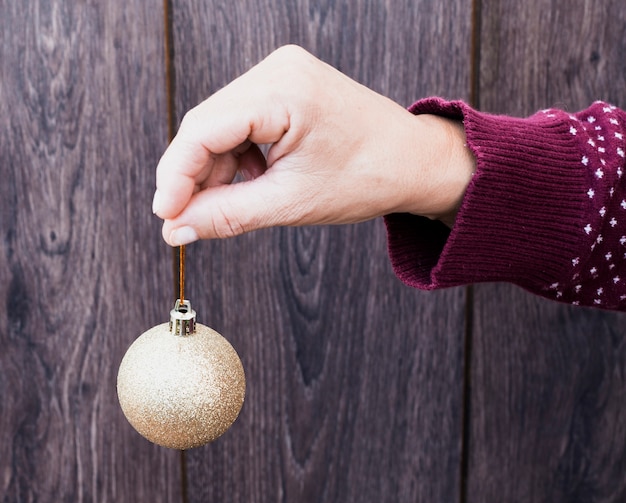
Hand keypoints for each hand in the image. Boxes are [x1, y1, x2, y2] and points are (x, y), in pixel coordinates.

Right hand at [153, 45, 473, 244]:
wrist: (413, 163)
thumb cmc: (367, 178)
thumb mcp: (291, 204)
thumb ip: (227, 216)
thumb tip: (177, 230)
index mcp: (283, 89)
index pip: (203, 129)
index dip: (175, 175)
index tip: (164, 216)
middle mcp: (278, 69)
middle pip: (207, 125)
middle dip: (193, 176)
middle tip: (185, 221)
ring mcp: (282, 74)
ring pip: (221, 126)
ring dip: (215, 170)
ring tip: (225, 208)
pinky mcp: (287, 88)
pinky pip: (243, 123)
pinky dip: (237, 159)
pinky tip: (250, 184)